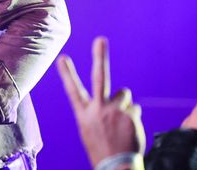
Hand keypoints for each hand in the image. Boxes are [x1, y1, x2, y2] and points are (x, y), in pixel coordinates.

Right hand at [56, 37, 144, 168]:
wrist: (116, 165)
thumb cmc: (101, 147)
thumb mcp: (90, 128)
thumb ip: (99, 109)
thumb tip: (119, 95)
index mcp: (84, 113)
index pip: (73, 90)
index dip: (67, 73)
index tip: (62, 58)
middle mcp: (98, 109)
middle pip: (99, 77)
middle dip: (99, 56)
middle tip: (100, 40)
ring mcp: (115, 111)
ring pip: (124, 94)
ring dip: (124, 104)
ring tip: (120, 121)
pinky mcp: (130, 115)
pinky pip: (134, 109)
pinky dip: (132, 117)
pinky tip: (128, 130)